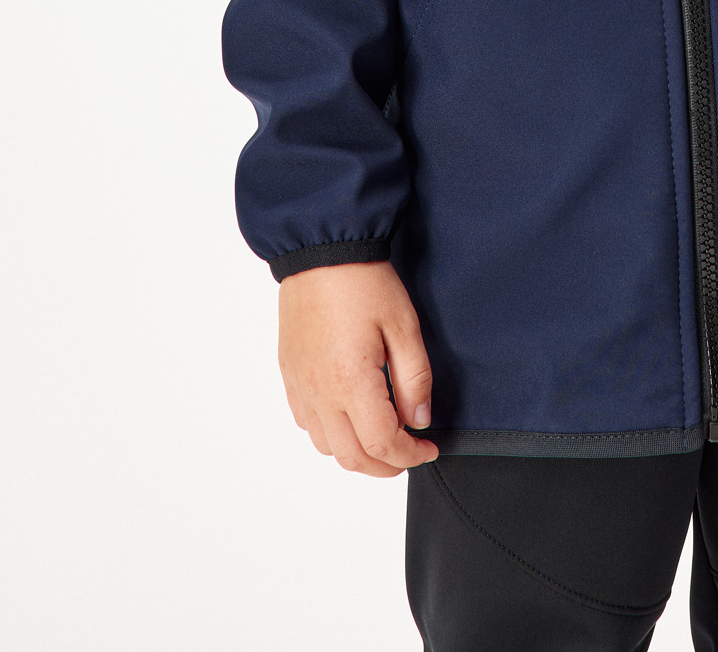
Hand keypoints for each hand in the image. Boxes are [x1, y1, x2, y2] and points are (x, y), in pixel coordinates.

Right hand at [278, 260, 437, 477]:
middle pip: (351, 457)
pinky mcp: (289, 374)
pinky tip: (351, 416)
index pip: (381, 444)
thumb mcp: (404, 326)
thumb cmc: (364, 282)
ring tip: (382, 437)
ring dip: (357, 453)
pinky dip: (331, 434)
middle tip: (409, 453)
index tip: (428, 447)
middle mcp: (319, 391)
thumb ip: (415, 379)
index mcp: (350, 381)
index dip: (410, 455)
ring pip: (326, 446)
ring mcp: (300, 385)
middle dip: (385, 466)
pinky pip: (306, 422)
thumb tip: (419, 420)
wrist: (321, 251)